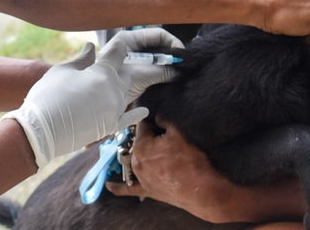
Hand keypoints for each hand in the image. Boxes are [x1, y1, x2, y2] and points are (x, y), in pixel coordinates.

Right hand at [4, 29, 181, 168]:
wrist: (41, 133)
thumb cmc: (47, 98)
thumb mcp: (62, 71)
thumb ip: (81, 59)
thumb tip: (91, 48)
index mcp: (102, 70)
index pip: (125, 46)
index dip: (145, 37)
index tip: (161, 40)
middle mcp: (114, 88)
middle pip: (143, 71)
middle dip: (161, 65)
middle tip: (177, 60)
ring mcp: (114, 108)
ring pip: (136, 92)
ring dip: (146, 84)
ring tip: (162, 78)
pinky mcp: (109, 125)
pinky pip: (128, 116)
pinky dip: (136, 112)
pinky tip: (143, 110)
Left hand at [106, 118, 252, 222]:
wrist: (201, 189)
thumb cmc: (191, 160)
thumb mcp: (179, 134)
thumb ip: (165, 122)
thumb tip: (158, 118)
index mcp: (142, 146)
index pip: (142, 126)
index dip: (152, 122)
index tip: (157, 121)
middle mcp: (136, 161)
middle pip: (138, 143)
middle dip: (147, 138)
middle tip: (160, 137)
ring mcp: (140, 177)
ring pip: (134, 160)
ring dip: (138, 155)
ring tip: (144, 151)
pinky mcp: (146, 190)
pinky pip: (127, 188)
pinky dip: (117, 186)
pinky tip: (108, 184)